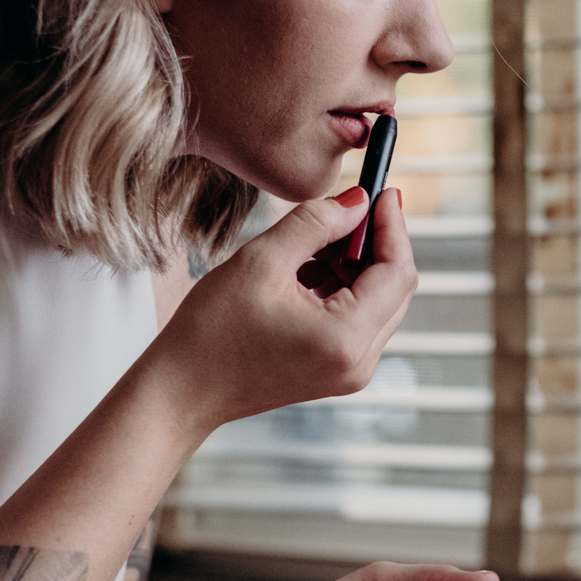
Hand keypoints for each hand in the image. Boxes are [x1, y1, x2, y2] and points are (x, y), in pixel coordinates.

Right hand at [153, 187, 414, 432]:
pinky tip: (306, 271)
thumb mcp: (262, 261)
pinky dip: (344, 288)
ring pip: (380, 302)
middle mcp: (360, 362)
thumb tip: (357, 200)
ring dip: (356, 264)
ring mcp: (352, 372)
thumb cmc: (211, 332)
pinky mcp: (338, 371)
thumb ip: (317, 223)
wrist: (182, 390)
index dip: (392, 226)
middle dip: (376, 243)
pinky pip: (360, 319)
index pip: (398, 272)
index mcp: (347, 338)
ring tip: (312, 244)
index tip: (382, 190)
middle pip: (396, 288)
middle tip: (346, 209)